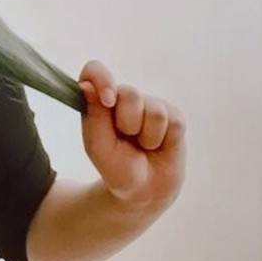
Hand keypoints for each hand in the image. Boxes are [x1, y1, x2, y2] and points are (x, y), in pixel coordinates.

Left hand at [77, 60, 185, 213]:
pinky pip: (172, 122)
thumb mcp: (98, 146)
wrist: (143, 189)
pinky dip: (162, 140)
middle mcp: (125, 98)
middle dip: (127, 123)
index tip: (107, 100)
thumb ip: (94, 115)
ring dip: (146, 136)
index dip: (101, 78)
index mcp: (100, 100)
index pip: (95, 71)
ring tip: (142, 146)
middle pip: (129, 93)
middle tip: (126, 140)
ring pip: (153, 110)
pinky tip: (158, 146)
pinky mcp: (174, 116)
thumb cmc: (116, 166)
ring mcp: (150, 105)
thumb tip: (87, 84)